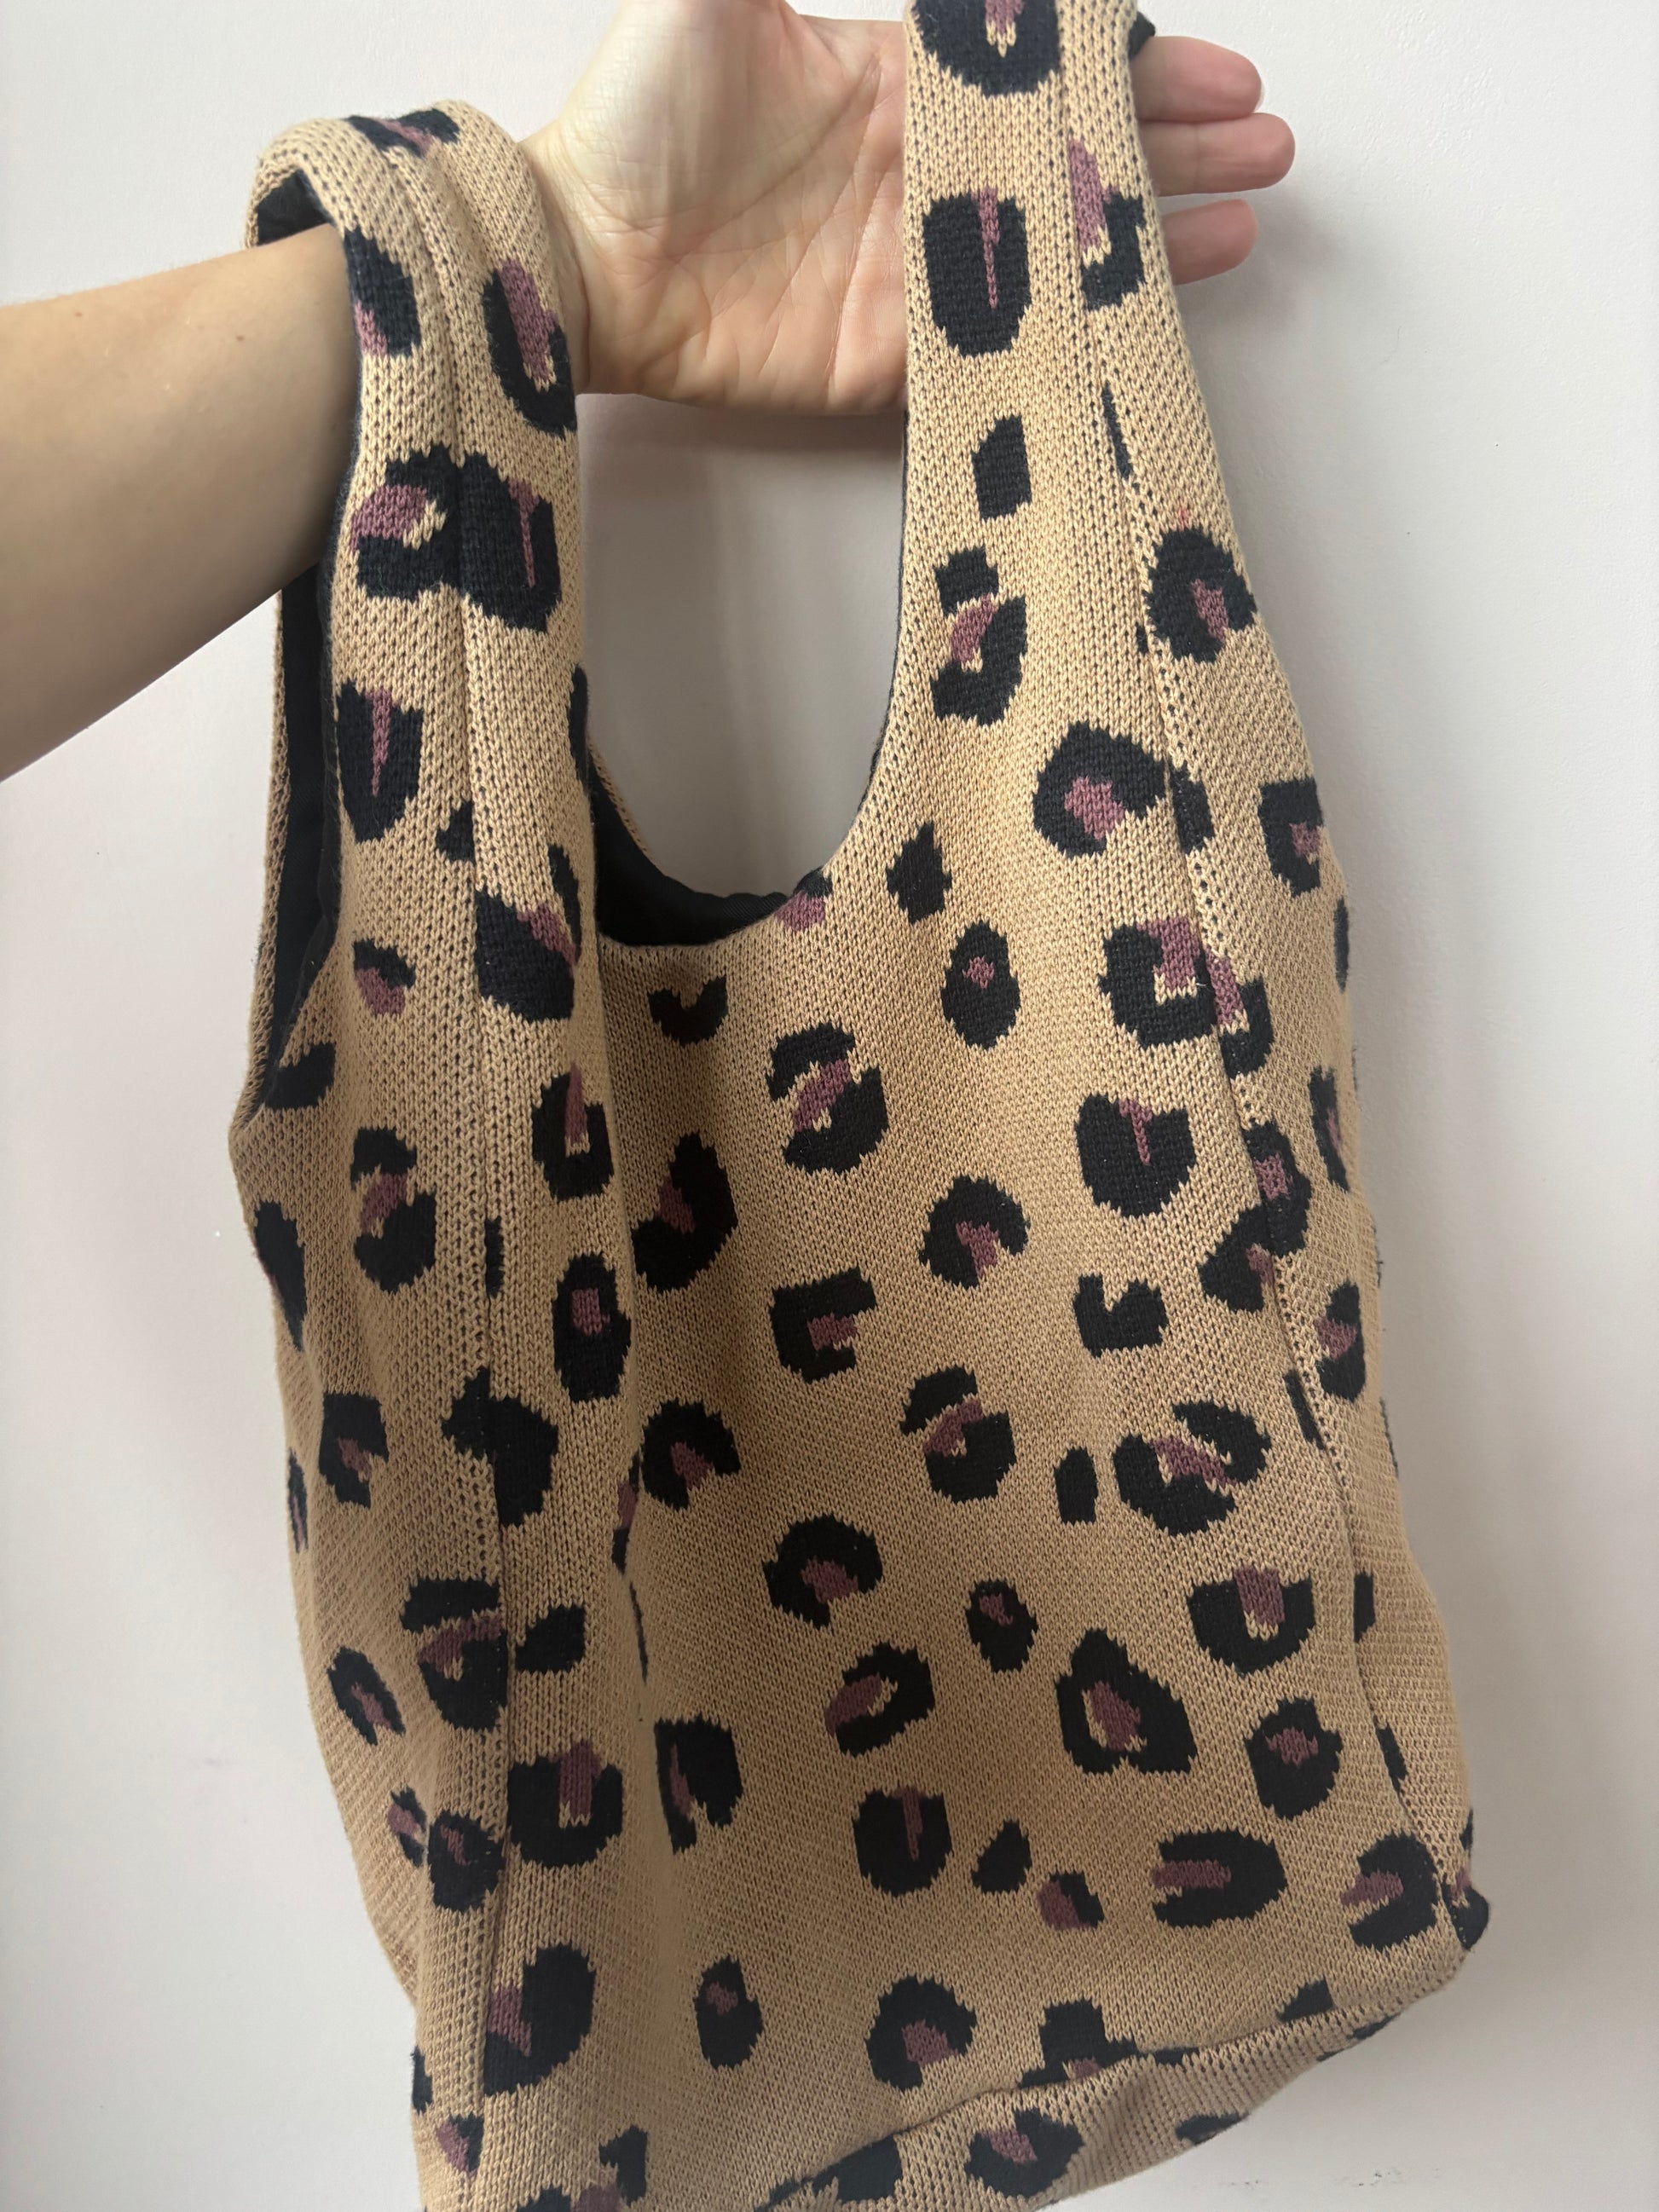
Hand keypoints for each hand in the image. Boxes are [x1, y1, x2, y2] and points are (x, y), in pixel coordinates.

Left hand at [522, 1, 1294, 412]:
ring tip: (1241, 227)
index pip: (1046, 71)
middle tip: (1264, 148)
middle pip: (1077, 159)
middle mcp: (919, 177)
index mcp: (898, 84)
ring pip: (1061, 253)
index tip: (1213, 67)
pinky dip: (1075, 334)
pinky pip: (1003, 346)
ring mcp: (912, 274)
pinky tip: (1144, 320)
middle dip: (1175, 149)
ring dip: (1151, 240)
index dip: (1135, 67)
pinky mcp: (891, 359)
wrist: (578, 256)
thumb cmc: (631, 117)